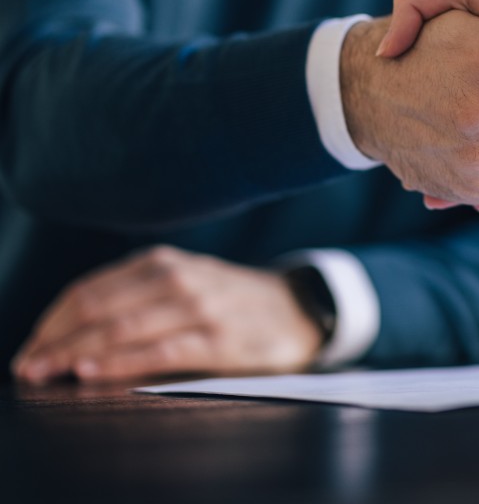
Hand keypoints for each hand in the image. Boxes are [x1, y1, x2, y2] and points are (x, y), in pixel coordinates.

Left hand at [11, 246, 323, 383]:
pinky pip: (160, 350)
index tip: (28, 347)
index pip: (90, 290)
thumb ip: (137, 298)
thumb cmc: (228, 302)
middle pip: (100, 308)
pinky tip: (93, 371)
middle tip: (27, 366)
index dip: (52, 320)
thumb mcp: (183, 283)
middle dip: (55, 339)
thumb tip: (71, 334)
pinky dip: (121, 361)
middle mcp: (179, 278)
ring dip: (77, 351)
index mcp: (164, 262)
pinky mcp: (219, 339)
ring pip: (124, 328)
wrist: (295, 308)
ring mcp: (200, 307)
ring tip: (46, 371)